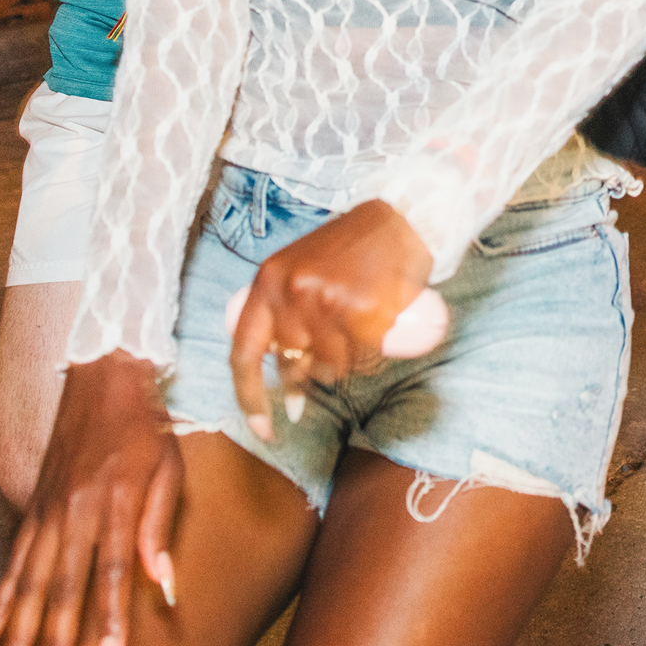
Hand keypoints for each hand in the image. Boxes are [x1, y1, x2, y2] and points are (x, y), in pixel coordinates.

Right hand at [0, 354, 179, 645]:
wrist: (103, 376)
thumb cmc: (146, 428)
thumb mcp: (168, 470)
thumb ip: (159, 529)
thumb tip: (164, 588)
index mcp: (115, 504)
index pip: (113, 578)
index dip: (112, 627)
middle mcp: (75, 513)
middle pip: (62, 591)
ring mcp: (47, 513)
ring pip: (28, 586)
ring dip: (17, 636)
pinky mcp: (31, 511)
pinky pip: (10, 566)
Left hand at [227, 199, 431, 440]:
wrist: (402, 217)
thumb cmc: (353, 249)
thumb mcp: (300, 270)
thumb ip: (283, 312)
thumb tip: (282, 371)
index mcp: (267, 281)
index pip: (243, 352)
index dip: (249, 397)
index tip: (262, 429)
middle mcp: (290, 290)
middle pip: (295, 364)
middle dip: (313, 373)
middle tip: (336, 358)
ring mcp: (324, 299)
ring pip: (330, 366)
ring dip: (348, 363)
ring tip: (362, 334)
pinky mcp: (359, 307)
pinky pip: (360, 356)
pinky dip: (370, 357)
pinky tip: (378, 335)